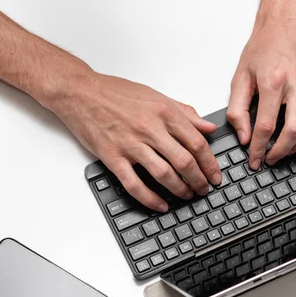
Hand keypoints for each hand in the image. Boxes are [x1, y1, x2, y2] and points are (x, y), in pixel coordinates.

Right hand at [51, 72, 221, 211]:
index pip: (196, 142)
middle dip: (199, 180)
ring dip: (180, 190)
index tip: (215, 174)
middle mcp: (150, 128)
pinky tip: (160, 205)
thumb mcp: (155, 95)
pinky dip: (150, 199)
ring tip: (187, 196)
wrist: (80, 92)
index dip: (210, 163)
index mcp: (163, 112)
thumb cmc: (115, 93)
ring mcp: (130, 144)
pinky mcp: (113, 157)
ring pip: (164, 174)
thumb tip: (207, 127)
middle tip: (204, 190)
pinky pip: (135, 185)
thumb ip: (184, 112)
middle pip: (184, 161)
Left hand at [227, 7, 295, 169]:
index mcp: (274, 80)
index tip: (255, 159)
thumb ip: (238, 110)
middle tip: (272, 158)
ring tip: (289, 150)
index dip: (259, 148)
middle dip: (282, 151)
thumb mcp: (240, 77)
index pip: (267, 125)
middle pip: (295, 129)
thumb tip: (244, 136)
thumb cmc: (264, 47)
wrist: (287, 23)